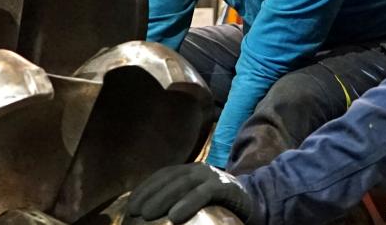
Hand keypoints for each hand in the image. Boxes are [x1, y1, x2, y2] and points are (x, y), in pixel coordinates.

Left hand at [126, 162, 252, 223]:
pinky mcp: (225, 186)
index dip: (145, 188)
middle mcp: (200, 169)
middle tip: (134, 211)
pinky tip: (174, 217)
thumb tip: (149, 214)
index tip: (130, 205)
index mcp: (190, 171)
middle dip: (150, 194)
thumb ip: (178, 200)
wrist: (254, 202)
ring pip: (184, 184)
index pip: (163, 175)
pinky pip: (203, 194)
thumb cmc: (220, 205)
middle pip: (170, 178)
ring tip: (147, 215)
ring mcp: (213, 176)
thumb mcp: (197, 199)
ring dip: (163, 198)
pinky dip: (187, 204)